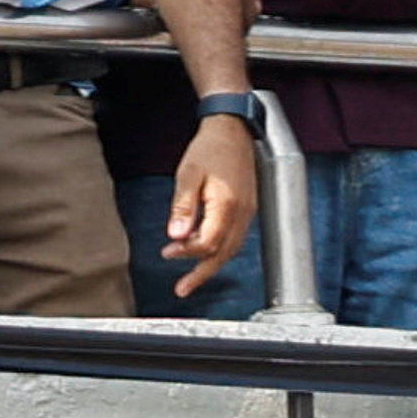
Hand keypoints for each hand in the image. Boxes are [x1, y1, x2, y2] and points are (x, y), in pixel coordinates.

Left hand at [164, 113, 257, 274]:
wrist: (231, 128)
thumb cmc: (209, 148)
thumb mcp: (187, 174)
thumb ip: (182, 207)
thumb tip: (176, 236)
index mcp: (227, 205)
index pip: (209, 243)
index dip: (188, 253)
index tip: (168, 252)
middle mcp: (243, 212)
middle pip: (224, 254)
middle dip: (202, 273)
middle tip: (183, 289)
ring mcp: (248, 211)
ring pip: (232, 248)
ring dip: (211, 262)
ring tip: (191, 275)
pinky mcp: (248, 208)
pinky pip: (235, 237)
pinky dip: (219, 248)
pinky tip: (203, 248)